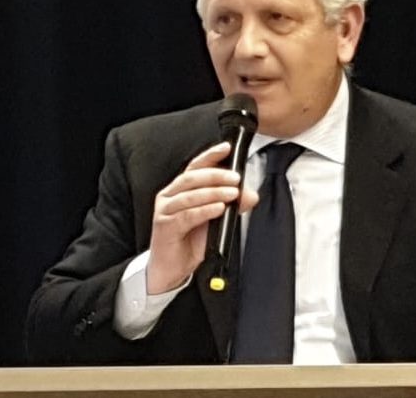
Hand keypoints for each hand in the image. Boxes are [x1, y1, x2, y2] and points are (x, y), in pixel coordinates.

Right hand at [147, 142, 257, 293]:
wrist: (171, 268)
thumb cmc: (190, 240)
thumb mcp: (215, 219)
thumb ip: (231, 205)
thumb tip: (250, 194)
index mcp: (181, 189)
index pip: (196, 166)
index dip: (211, 155)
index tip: (227, 148)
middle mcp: (170, 195)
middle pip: (193, 177)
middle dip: (217, 175)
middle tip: (236, 178)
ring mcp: (165, 210)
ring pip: (190, 195)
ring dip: (214, 192)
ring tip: (232, 194)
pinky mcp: (165, 227)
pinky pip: (187, 215)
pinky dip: (205, 210)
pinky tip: (218, 209)